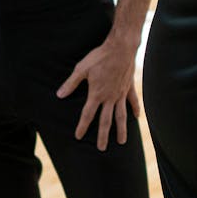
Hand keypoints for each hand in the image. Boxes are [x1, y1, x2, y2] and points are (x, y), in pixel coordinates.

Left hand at [56, 32, 141, 149]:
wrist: (120, 48)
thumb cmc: (99, 57)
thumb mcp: (81, 69)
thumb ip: (71, 83)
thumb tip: (60, 95)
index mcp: (96, 94)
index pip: (87, 114)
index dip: (82, 126)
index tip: (79, 137)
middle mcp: (109, 97)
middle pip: (106, 121)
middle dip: (103, 136)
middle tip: (102, 149)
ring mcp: (121, 94)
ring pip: (121, 116)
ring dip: (121, 129)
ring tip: (122, 142)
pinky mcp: (129, 87)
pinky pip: (132, 101)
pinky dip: (135, 110)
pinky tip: (136, 118)